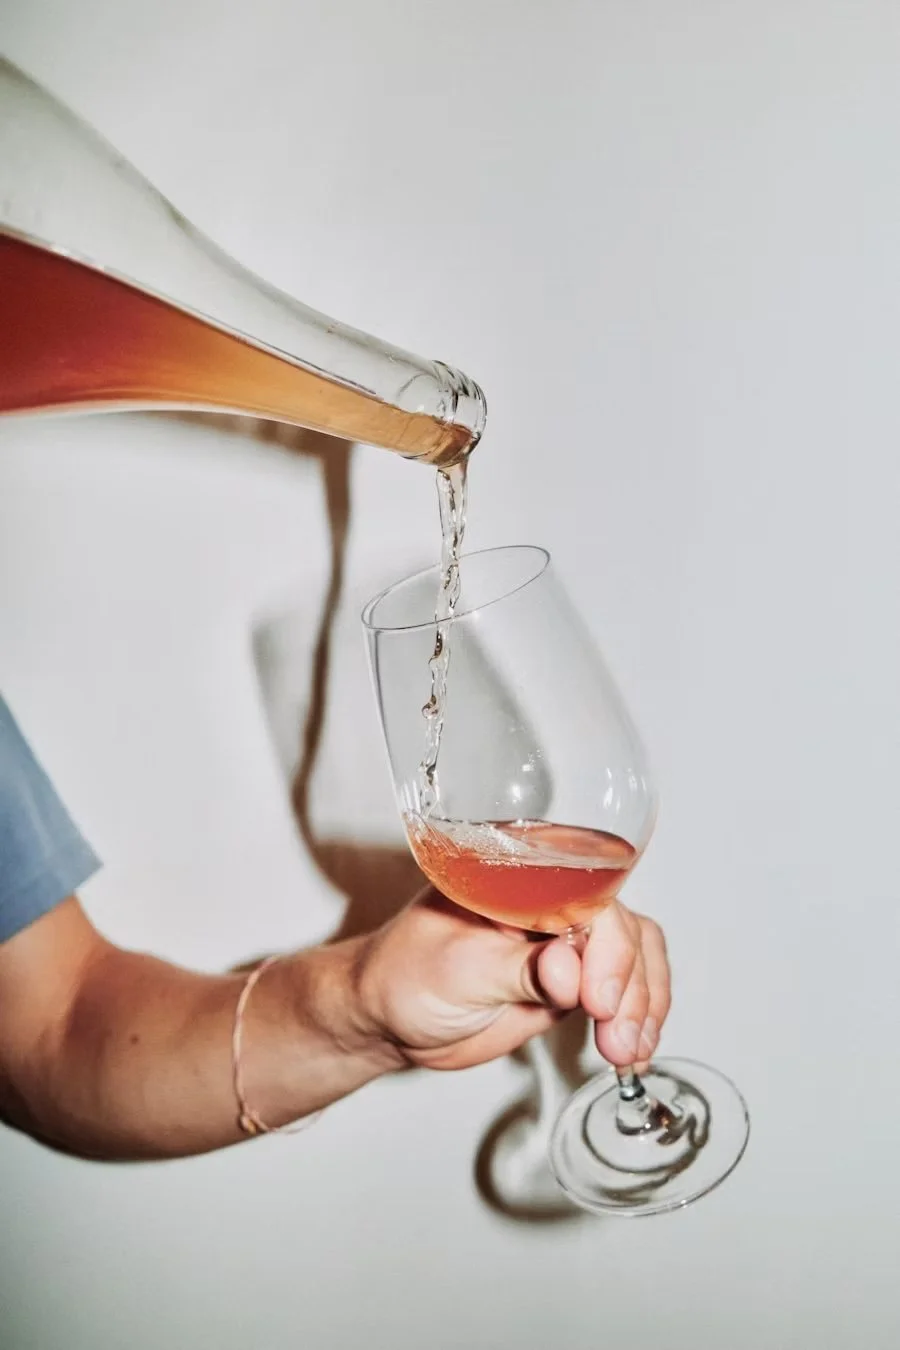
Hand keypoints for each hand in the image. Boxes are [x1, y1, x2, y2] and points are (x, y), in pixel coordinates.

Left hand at [354, 888, 670, 1072]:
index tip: (597, 998)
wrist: (388, 1019)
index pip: (590, 893)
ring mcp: (567, 942)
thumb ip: (518, 970)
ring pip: (637, 959)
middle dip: (631, 985)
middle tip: (614, 1035)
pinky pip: (625, 992)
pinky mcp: (574, 982)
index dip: (608, 945)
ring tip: (625, 1052)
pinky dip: (639, 1021)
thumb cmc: (403, 975)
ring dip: (643, 1007)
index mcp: (523, 875)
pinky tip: (633, 1053)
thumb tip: (569, 971)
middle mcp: (553, 901)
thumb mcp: (458, 970)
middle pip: (624, 927)